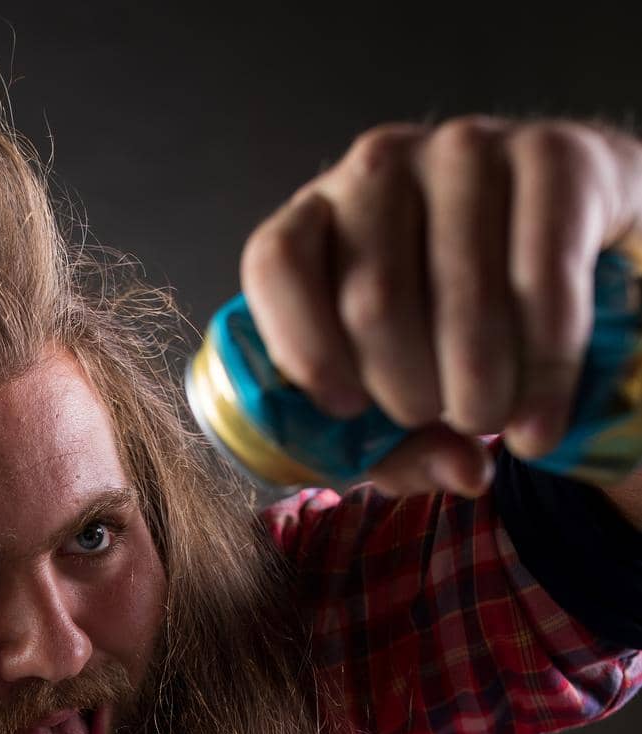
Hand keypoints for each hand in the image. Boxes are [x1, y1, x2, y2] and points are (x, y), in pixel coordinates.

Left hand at [239, 116, 641, 496]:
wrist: (568, 243)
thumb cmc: (452, 326)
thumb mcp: (402, 389)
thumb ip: (398, 446)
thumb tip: (461, 472)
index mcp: (315, 219)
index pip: (276, 263)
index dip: (304, 348)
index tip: (346, 410)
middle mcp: (379, 168)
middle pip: (372, 301)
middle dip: (409, 395)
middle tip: (443, 421)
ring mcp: (464, 150)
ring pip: (459, 294)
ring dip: (480, 391)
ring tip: (493, 421)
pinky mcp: (552, 153)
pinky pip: (543, 276)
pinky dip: (544, 367)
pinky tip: (539, 419)